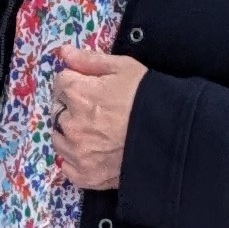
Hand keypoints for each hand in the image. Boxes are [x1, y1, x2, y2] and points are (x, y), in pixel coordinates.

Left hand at [50, 47, 145, 192]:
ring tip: (94, 132)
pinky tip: (92, 153)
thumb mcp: (123, 68)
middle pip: (57, 111)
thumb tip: (63, 52)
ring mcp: (77, 153)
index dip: (74, 82)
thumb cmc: (148, 97)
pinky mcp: (87, 175)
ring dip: (69, 134)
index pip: (60, 82)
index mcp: (77, 94)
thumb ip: (89, 60)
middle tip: (95, 110)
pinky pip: (68, 168)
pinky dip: (76, 161)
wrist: (171, 135)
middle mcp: (71, 124)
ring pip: (59, 139)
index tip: (89, 87)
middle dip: (70, 107)